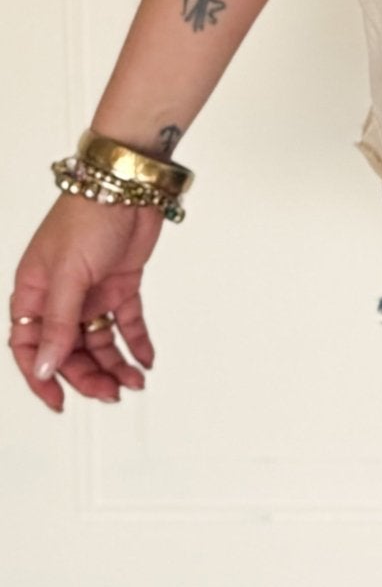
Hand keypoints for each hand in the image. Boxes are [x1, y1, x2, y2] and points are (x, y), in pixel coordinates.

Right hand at [9, 191, 164, 411]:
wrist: (128, 185)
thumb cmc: (87, 216)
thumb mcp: (68, 274)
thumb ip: (58, 323)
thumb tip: (45, 366)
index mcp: (34, 293)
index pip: (30, 347)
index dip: (42, 377)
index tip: (60, 402)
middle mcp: (60, 296)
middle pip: (68, 349)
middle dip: (88, 375)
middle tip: (111, 393)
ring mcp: (91, 291)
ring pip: (99, 340)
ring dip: (115, 363)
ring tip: (134, 381)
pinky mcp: (121, 284)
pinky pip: (127, 321)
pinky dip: (136, 342)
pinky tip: (147, 359)